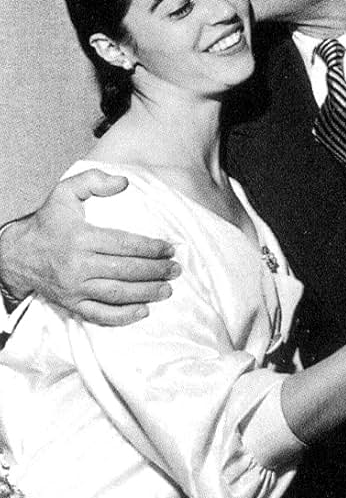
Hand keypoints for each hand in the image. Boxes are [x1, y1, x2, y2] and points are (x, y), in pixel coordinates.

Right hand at [0, 170, 178, 323]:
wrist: (16, 254)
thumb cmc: (48, 222)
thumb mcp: (65, 192)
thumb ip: (94, 181)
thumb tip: (124, 182)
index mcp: (81, 238)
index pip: (124, 244)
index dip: (150, 248)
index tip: (169, 248)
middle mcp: (78, 265)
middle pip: (125, 270)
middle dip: (155, 271)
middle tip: (175, 270)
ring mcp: (74, 287)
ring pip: (116, 294)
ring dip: (146, 293)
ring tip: (167, 290)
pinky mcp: (71, 303)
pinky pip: (99, 315)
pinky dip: (122, 316)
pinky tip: (143, 311)